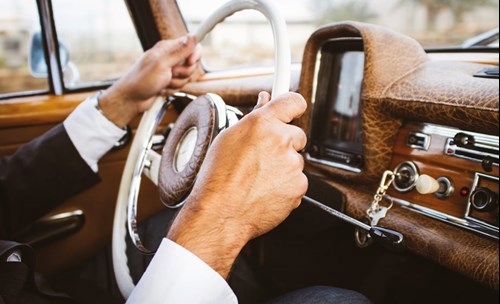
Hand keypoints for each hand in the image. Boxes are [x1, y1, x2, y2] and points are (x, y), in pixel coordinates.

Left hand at [98, 35, 201, 127]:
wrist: (131, 99)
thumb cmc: (141, 80)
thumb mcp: (161, 64)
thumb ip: (179, 52)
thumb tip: (191, 37)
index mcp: (167, 48)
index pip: (191, 45)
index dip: (194, 54)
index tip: (190, 62)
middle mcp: (169, 57)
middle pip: (191, 64)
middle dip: (184, 73)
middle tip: (171, 74)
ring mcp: (169, 70)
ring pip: (186, 77)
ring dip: (176, 83)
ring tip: (163, 83)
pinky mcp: (169, 81)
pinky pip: (180, 86)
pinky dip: (172, 90)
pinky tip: (161, 89)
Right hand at [167, 92, 307, 277]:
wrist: (222, 213)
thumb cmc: (218, 178)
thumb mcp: (228, 138)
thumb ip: (253, 118)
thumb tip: (264, 102)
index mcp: (262, 123)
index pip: (294, 101)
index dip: (293, 107)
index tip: (291, 111)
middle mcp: (280, 140)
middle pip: (297, 134)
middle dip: (285, 143)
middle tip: (263, 157)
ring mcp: (292, 164)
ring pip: (296, 160)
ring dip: (284, 167)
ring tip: (258, 178)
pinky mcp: (299, 185)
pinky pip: (297, 181)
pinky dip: (286, 186)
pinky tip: (265, 190)